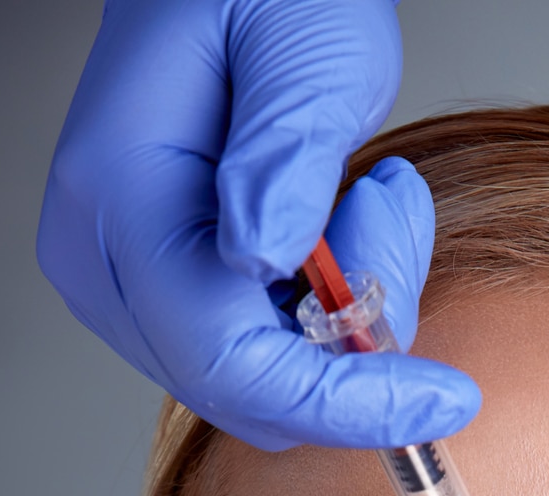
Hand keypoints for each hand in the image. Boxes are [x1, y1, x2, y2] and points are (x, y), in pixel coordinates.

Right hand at [38, 0, 481, 449]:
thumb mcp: (302, 41)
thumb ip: (286, 150)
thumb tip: (266, 258)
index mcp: (115, 200)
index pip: (227, 360)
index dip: (342, 401)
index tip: (442, 401)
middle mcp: (105, 265)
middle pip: (248, 393)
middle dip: (353, 346)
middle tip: (391, 213)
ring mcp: (132, 290)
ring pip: (270, 384)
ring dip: (350, 315)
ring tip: (373, 193)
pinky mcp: (173, 299)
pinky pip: (271, 354)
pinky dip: (333, 308)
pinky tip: (343, 214)